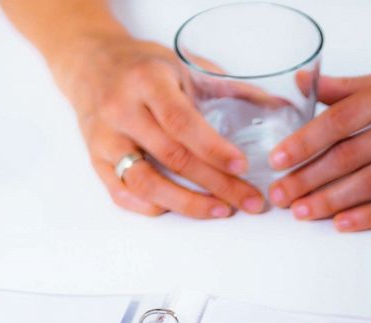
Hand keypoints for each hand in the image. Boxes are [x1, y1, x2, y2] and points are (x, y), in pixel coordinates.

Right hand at [55, 34, 264, 218]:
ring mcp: (105, 138)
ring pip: (145, 183)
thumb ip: (229, 88)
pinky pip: (122, 194)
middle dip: (216, 184)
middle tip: (250, 201)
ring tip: (221, 211)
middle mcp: (121, 110)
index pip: (182, 122)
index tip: (243, 167)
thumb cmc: (145, 68)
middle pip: (172, 157)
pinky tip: (181, 210)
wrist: (91, 64)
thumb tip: (279, 107)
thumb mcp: (185, 66)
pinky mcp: (95, 160)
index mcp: (147, 82)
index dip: (214, 149)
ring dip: (187, 203)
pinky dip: (152, 208)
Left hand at [268, 42, 370, 231]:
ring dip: (334, 200)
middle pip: (352, 154)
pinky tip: (346, 223)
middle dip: (310, 177)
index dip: (306, 141)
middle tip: (283, 195)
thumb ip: (355, 86)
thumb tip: (307, 84)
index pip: (341, 118)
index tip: (279, 159)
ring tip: (305, 212)